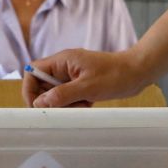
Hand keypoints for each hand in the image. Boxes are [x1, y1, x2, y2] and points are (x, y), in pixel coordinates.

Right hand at [24, 49, 149, 107]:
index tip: (36, 105)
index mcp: (62, 60)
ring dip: (64, 104)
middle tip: (66, 107)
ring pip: (55, 94)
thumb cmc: (116, 74)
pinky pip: (68, 97)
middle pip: (42, 85)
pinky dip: (74, 104)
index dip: (30, 89)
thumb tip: (40, 103)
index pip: (33, 71)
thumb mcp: (87, 87)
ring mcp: (72, 76)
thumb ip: (62, 95)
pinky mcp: (80, 84)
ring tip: (82, 104)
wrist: (138, 72)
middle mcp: (64, 67)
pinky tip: (88, 103)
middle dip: (51, 100)